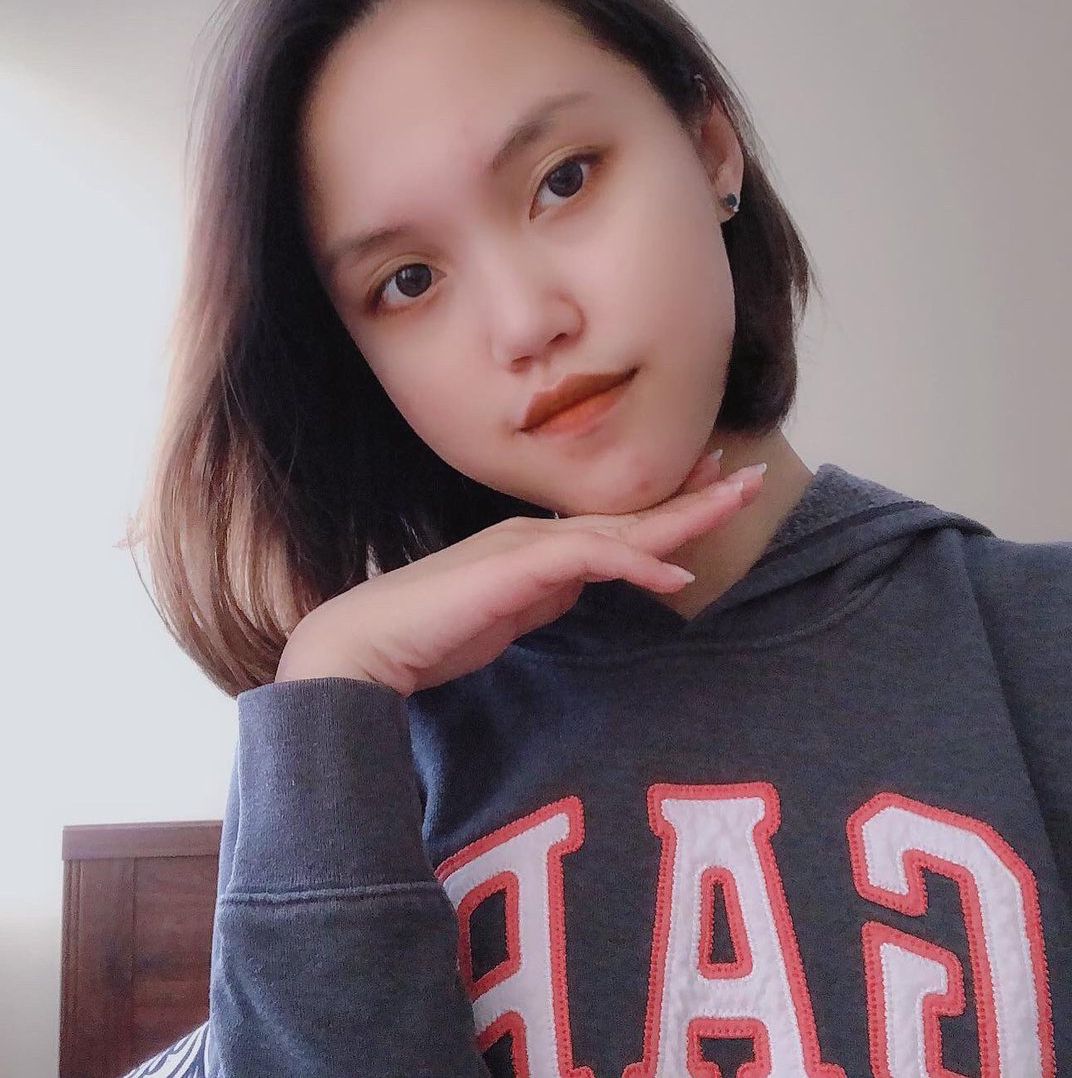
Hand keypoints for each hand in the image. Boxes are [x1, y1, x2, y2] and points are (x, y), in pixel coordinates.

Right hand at [275, 451, 766, 696]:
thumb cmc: (430, 632)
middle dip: (691, 495)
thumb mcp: (507, 614)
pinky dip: (637, 565)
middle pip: (628, 516)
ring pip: (620, 526)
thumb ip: (545, 595)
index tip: (708, 490)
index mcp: (533, 545)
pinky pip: (592, 560)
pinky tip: (675, 575)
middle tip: (744, 475)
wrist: (371, 642)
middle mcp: (536, 534)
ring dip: (682, 515)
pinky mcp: (519, 566)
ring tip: (735, 498)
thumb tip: (583, 584)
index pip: (612, 523)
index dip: (664, 507)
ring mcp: (527, 544)